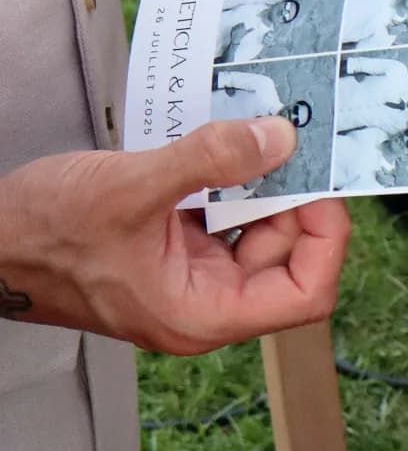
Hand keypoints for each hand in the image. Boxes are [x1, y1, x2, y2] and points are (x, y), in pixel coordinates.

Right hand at [1, 117, 348, 354]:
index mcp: (203, 313)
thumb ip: (209, 161)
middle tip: (288, 143)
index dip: (324, 240)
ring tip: (253, 137)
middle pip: (286, 258)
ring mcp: (188, 278)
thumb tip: (279, 140)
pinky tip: (220, 148)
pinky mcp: (172, 251)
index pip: (304, 293)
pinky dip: (228, 185)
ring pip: (254, 234)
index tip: (319, 185)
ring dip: (259, 187)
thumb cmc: (41, 234)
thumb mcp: (131, 187)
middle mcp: (204, 303)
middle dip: (290, 201)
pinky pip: (221, 220)